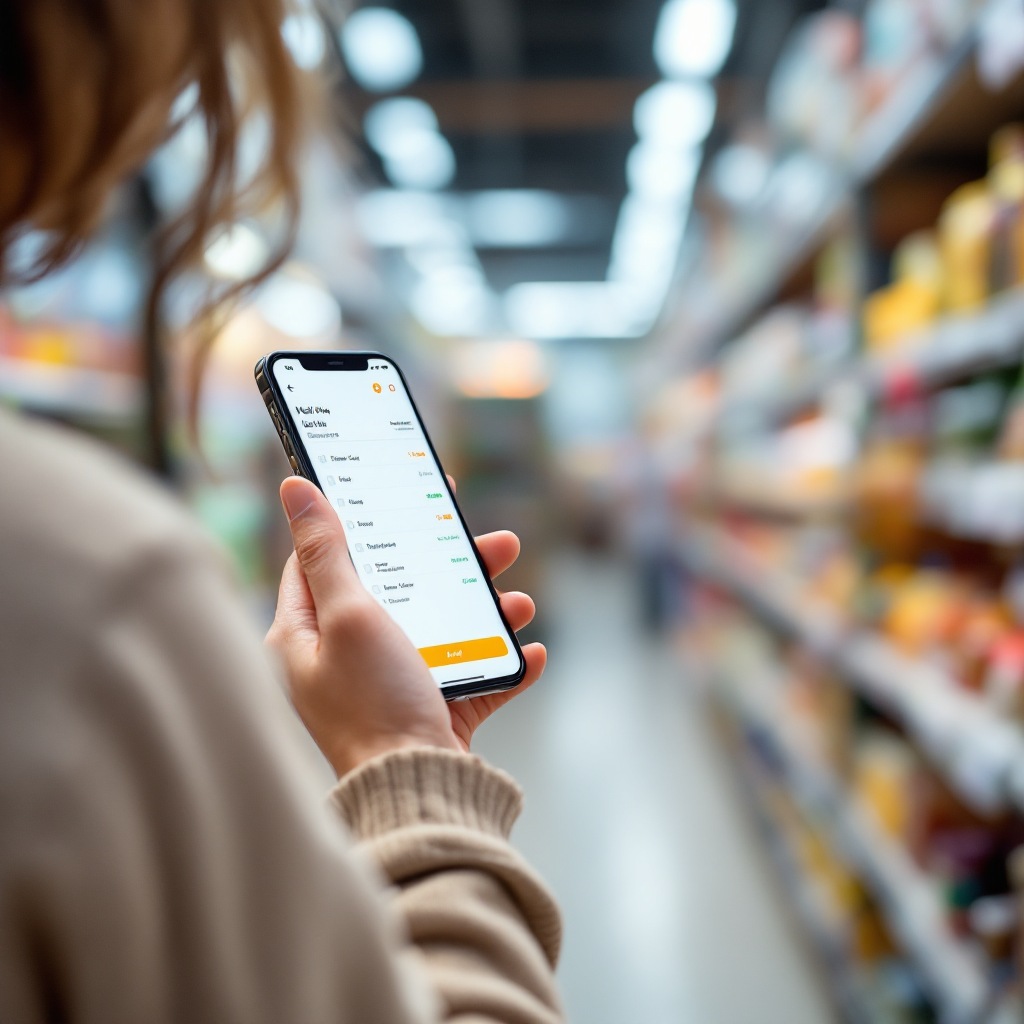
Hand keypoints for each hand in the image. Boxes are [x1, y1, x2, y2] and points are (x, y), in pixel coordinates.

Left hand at [266, 476, 545, 776]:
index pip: (324, 561)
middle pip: (400, 589)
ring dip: (487, 611)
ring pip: (443, 628)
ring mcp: (391, 685)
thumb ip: (327, 553)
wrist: (417, 791)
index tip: (397, 494)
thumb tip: (295, 488)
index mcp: (306, 635)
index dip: (360, 523)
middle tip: (487, 541)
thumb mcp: (348, 616)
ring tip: (519, 599)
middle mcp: (344, 658)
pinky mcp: (431, 710)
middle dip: (450, 564)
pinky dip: (503, 664)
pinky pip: (473, 676)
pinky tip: (531, 653)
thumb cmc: (373, 704)